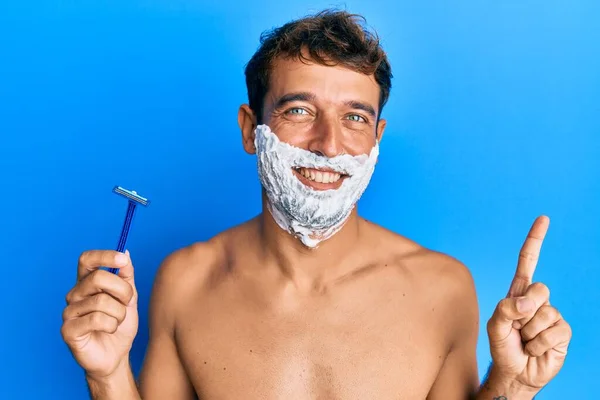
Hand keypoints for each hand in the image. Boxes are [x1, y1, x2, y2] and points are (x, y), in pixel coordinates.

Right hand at [61, 250, 138, 379]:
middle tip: (128, 302)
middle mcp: (74, 294)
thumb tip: (125, 253)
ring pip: (102, 301)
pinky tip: (109, 330)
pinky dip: (111, 325)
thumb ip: (126, 276)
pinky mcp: (68, 330)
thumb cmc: (120, 326)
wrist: (116, 355)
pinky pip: (96, 319)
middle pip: (98, 278)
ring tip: (117, 321)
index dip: (104, 256)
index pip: (87, 259)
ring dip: (119, 313)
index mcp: (86, 283)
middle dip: (122, 290)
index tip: (122, 260)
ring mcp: (69, 312)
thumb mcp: (129, 298)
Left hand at [486, 216, 571, 391]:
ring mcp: (551, 315)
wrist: (515, 372)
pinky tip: (536, 348)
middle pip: (540, 289)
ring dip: (530, 332)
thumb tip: (528, 303)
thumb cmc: (503, 346)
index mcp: (518, 292)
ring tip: (524, 340)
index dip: (535, 240)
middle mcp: (537, 300)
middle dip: (525, 310)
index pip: (528, 261)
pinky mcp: (562, 332)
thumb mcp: (496, 325)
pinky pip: (554, 331)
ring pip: (545, 314)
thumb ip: (507, 309)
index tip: (543, 218)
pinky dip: (540, 343)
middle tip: (517, 328)